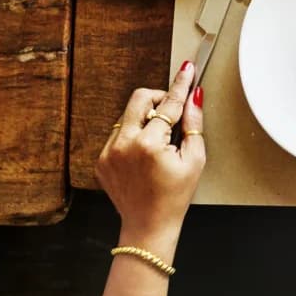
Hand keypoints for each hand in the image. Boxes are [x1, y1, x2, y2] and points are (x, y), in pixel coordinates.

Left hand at [97, 60, 205, 257]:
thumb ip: (193, 125)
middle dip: (159, 98)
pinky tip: (144, 155)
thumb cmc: (174, 198)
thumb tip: (194, 97)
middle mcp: (124, 144)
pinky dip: (133, 135)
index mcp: (149, 144)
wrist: (148, 226)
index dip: (181, 85)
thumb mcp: (195, 161)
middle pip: (140, 97)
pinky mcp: (101, 159)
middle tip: (172, 113)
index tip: (187, 70)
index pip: (170, 104)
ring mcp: (109, 151)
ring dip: (146, 119)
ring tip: (158, 143)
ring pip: (128, 114)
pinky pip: (118, 133)